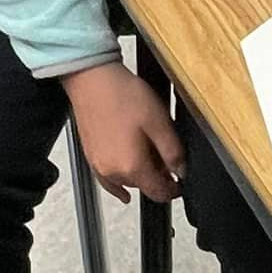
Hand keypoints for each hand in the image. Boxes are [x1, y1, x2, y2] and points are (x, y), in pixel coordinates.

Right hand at [62, 62, 184, 204]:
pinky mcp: (90, 157)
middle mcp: (112, 172)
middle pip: (144, 186)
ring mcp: (99, 166)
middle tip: (167, 157)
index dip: (173, 190)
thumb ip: (172, 151)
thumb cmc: (122, 95)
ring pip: (127, 181)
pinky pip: (108, 180)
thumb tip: (181, 171)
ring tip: (148, 151)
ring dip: (140, 174)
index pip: (158, 192)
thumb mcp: (159, 121)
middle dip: (158, 177)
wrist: (92, 80)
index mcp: (131, 166)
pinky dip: (119, 184)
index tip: (180, 185)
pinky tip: (123, 188)